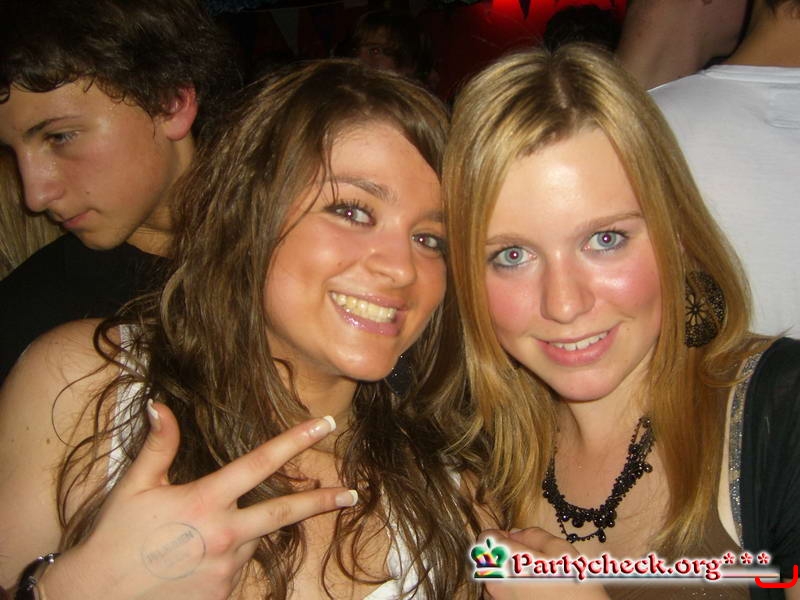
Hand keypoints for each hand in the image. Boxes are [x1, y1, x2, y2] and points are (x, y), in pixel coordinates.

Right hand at [40, 402, 355, 599]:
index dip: (295, 440)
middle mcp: (223, 535)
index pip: (260, 463)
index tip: (325, 424)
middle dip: (321, 501)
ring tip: (197, 537)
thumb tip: (161, 404)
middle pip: (284, 512)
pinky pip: (236, 568)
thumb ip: (158, 445)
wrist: (95, 597)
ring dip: (241, 533)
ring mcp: (224, 570)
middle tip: (350, 493)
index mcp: (203, 501)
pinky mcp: (221, 595)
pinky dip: (227, 557)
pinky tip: (196, 560)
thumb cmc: (114, 537)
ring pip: (251, 541)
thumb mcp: (135, 486)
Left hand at [479, 528, 609, 599]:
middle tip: (533, 564)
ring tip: (535, 583)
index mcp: (505, 559)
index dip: (503, 536)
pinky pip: (501, 598)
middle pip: (488, 559)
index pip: (487, 538)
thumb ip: (534, 535)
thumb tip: (515, 533)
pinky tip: (534, 597)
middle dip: (505, 557)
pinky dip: (511, 594)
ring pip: (493, 581)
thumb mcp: (560, 550)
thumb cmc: (574, 586)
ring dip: (507, 578)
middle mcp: (494, 582)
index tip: (519, 542)